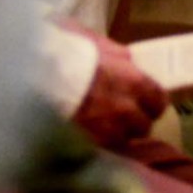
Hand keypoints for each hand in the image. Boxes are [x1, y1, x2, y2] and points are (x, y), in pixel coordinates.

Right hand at [66, 25, 169, 146]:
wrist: (33, 80)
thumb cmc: (64, 55)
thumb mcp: (94, 42)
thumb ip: (116, 54)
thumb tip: (126, 59)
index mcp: (134, 82)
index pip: (159, 101)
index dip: (152, 101)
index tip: (145, 101)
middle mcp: (126, 112)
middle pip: (144, 126)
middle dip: (135, 121)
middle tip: (120, 114)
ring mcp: (108, 134)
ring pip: (123, 142)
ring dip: (116, 135)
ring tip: (101, 128)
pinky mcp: (88, 149)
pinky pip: (101, 151)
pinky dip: (97, 145)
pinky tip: (85, 137)